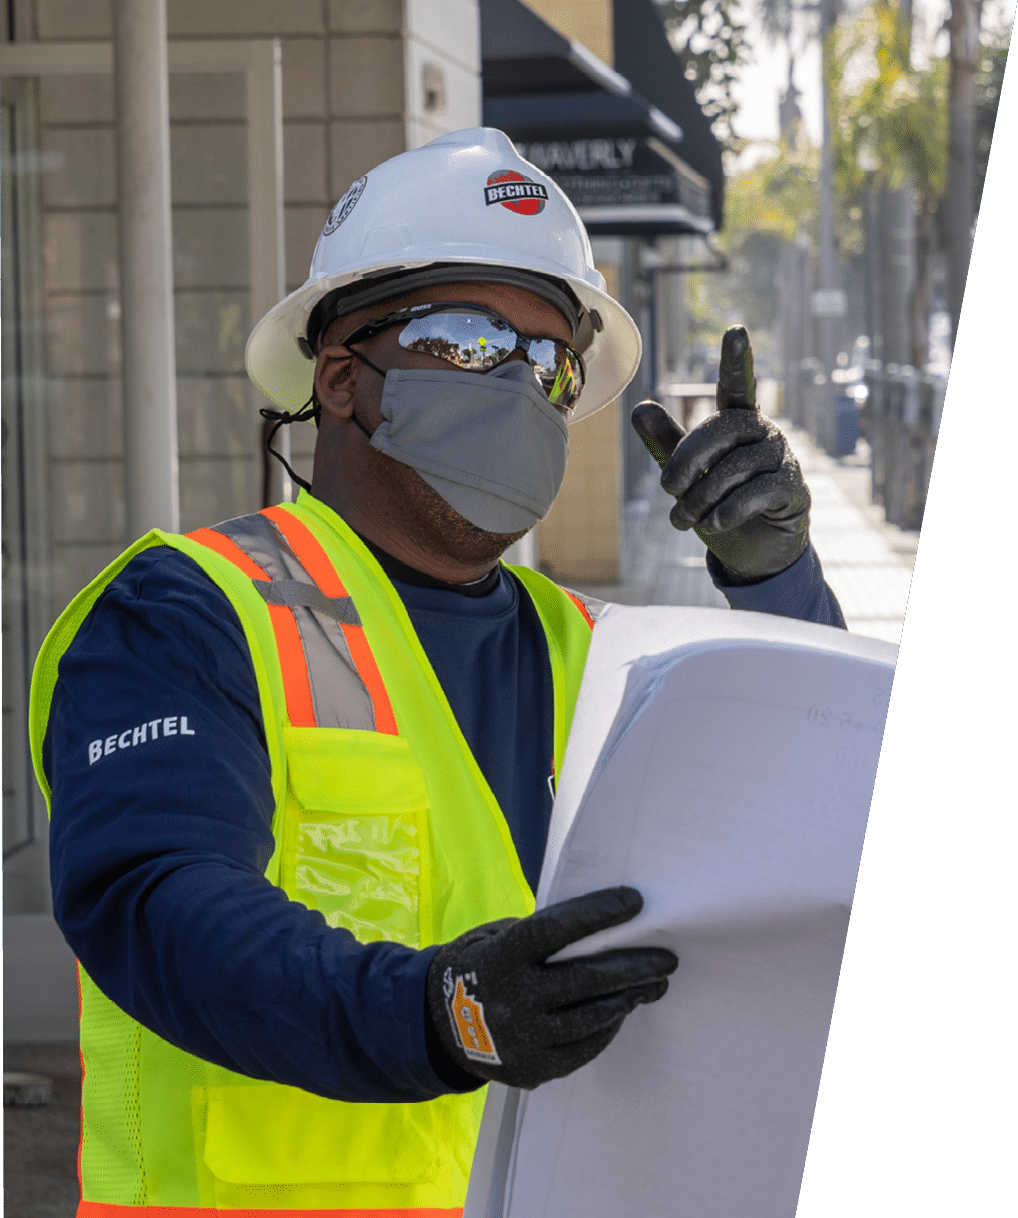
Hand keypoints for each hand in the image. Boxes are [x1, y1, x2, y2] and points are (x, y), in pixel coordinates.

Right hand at [425, 886, 676, 1089]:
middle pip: (586, 980)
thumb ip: (540, 937)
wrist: (435, 1025)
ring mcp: (522, 1039)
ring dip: (628, 998)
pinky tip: (620, 1011)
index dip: (597, 913)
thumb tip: (601, 927)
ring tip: (652, 985)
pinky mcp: (530, 1069)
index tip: (634, 901)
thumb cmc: (479, 967)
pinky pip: (582, 1048)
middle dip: (634, 967)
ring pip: (591, 1018)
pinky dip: (606, 1028)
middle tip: (667, 959)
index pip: (556, 929)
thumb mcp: (496, 939)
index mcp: (500, 956)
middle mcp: (511, 999)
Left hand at [631, 325, 809, 583]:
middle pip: (719, 430)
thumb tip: (639, 408)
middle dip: (686, 462)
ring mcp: (782, 459)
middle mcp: (764, 432)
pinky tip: (715, 523)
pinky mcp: (793, 488)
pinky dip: (729, 510)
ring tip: (683, 521)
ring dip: (701, 498)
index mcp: (738, 421)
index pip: (737, 385)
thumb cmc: (721, 502)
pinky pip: (757, 492)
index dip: (736, 361)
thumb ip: (667, 444)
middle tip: (667, 492)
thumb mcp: (688, 475)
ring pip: (734, 468)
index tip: (736, 330)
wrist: (754, 551)